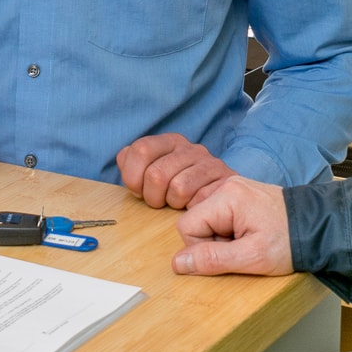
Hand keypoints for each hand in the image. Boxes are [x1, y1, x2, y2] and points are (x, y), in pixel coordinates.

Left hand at [117, 134, 236, 208]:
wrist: (226, 200)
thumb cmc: (182, 189)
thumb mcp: (154, 173)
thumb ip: (133, 163)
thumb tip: (124, 157)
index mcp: (171, 141)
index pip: (141, 149)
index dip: (133, 176)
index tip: (138, 189)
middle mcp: (193, 149)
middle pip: (156, 174)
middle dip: (152, 197)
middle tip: (159, 202)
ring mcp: (212, 164)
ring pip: (178, 188)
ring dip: (173, 204)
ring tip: (178, 204)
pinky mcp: (226, 182)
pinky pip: (199, 200)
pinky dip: (192, 209)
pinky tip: (194, 206)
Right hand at [172, 177, 291, 276]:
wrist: (319, 227)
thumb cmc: (290, 242)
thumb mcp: (252, 257)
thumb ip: (213, 259)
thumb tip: (178, 263)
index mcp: (227, 197)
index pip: (187, 226)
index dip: (202, 248)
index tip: (230, 252)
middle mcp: (226, 186)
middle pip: (196, 220)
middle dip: (214, 241)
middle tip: (243, 246)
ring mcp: (234, 188)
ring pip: (206, 218)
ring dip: (221, 236)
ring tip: (248, 239)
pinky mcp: (240, 194)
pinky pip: (219, 214)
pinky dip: (230, 229)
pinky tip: (250, 233)